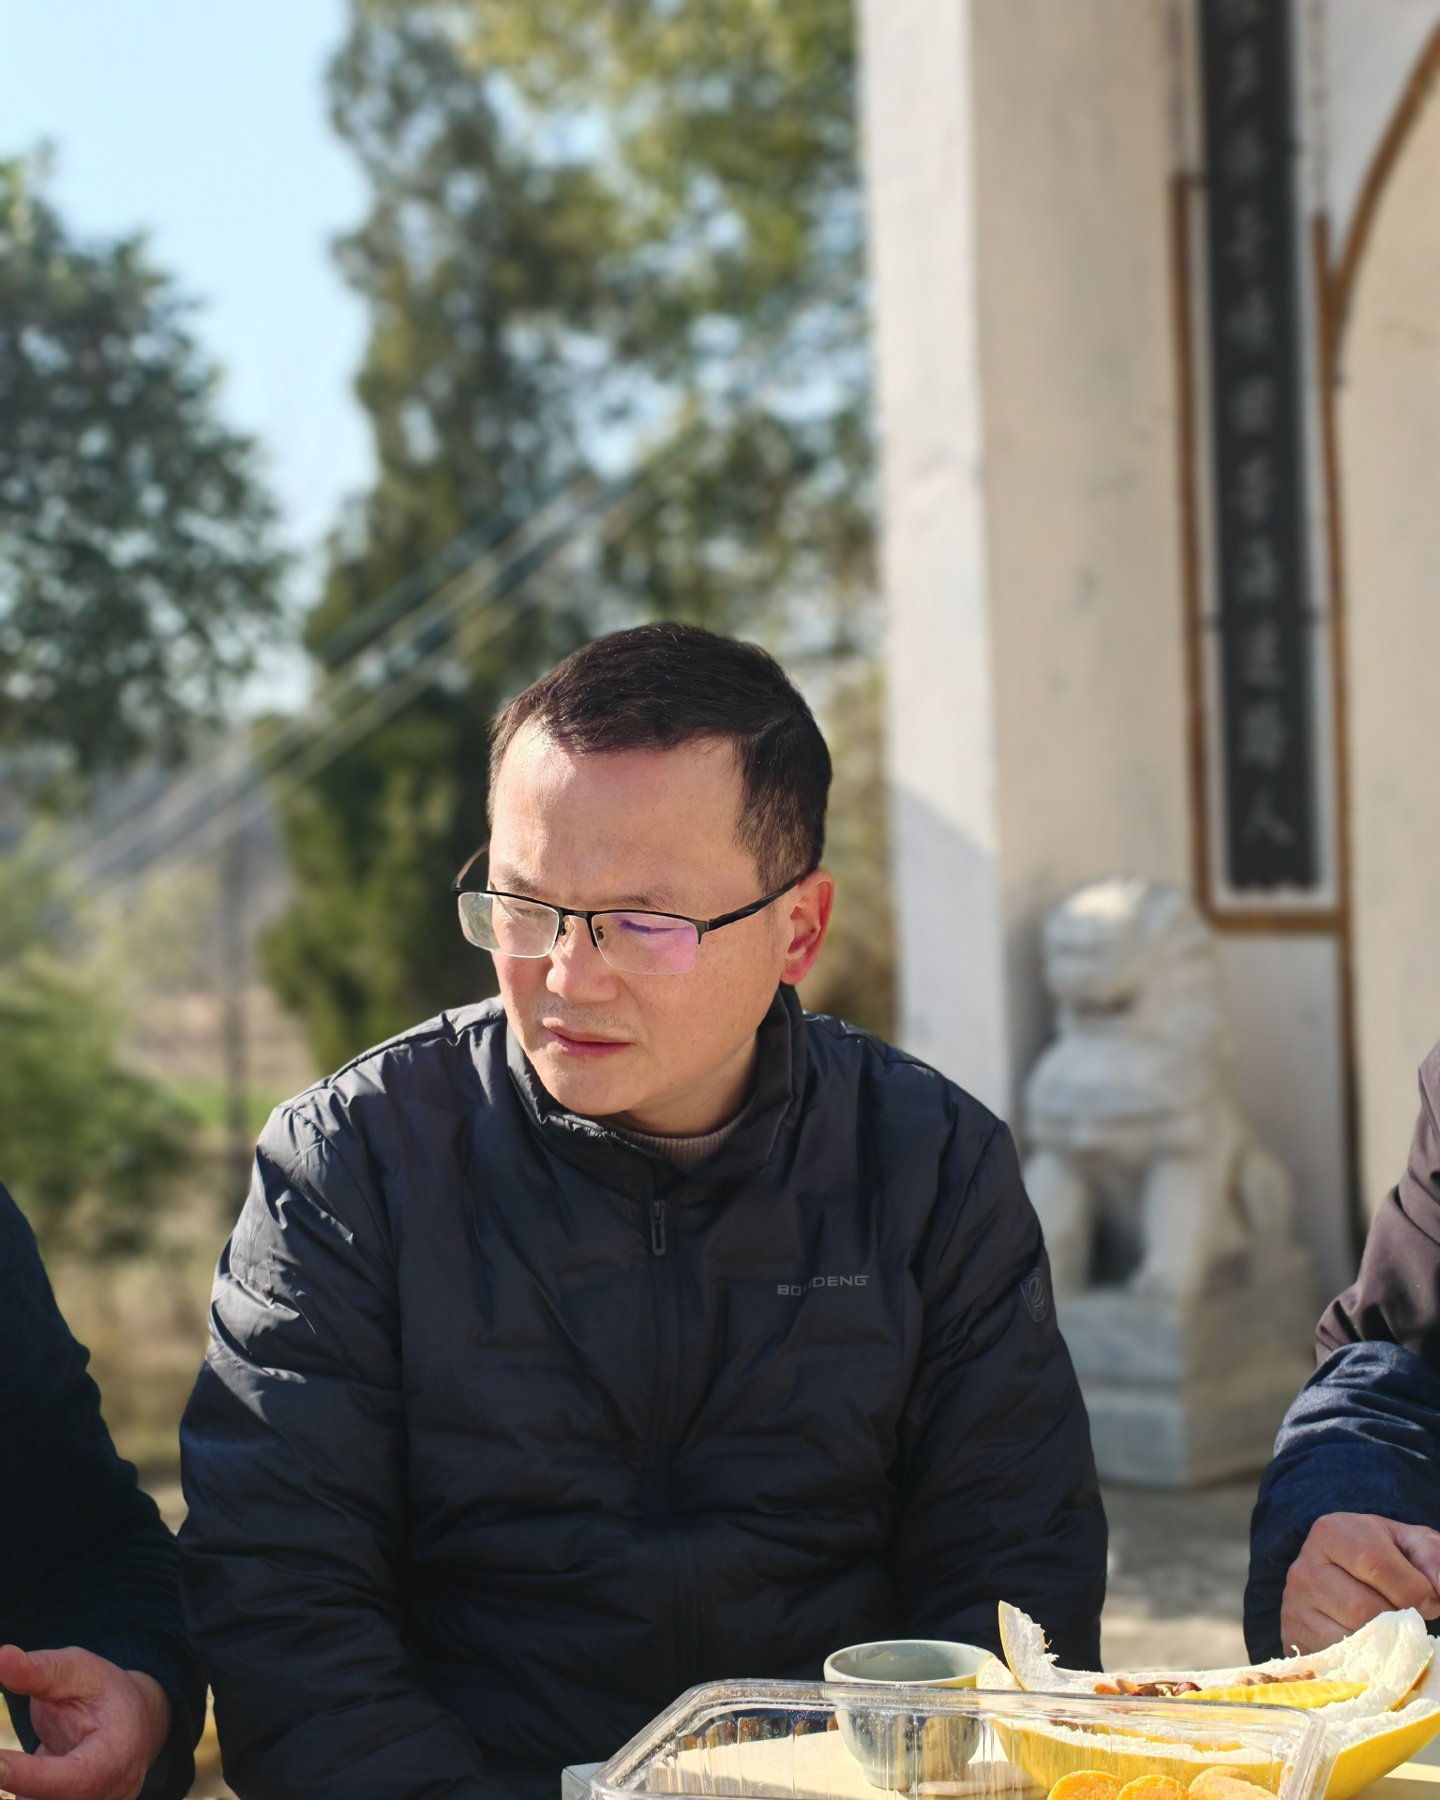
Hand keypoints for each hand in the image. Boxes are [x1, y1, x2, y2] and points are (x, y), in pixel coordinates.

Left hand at [0, 1646, 170, 1799]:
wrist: (132, 1727)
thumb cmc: (106, 1695)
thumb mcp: (81, 1671)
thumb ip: (41, 1670)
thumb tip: (1, 1657)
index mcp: (116, 1758)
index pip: (73, 1780)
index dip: (29, 1776)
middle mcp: (105, 1797)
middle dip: (16, 1782)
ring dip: (12, 1784)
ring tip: (4, 1759)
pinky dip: (18, 1786)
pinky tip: (7, 1768)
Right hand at [1281, 1512, 1439, 1651]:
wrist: (1339, 1575)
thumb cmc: (1381, 1557)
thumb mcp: (1409, 1544)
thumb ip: (1432, 1557)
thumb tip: (1439, 1590)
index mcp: (1332, 1532)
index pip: (1375, 1562)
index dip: (1412, 1588)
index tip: (1426, 1597)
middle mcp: (1304, 1568)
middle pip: (1363, 1608)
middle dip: (1398, 1619)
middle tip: (1406, 1616)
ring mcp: (1296, 1606)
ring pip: (1351, 1640)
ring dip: (1383, 1641)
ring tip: (1388, 1627)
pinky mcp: (1297, 1639)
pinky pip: (1340, 1661)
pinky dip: (1365, 1659)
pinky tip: (1371, 1643)